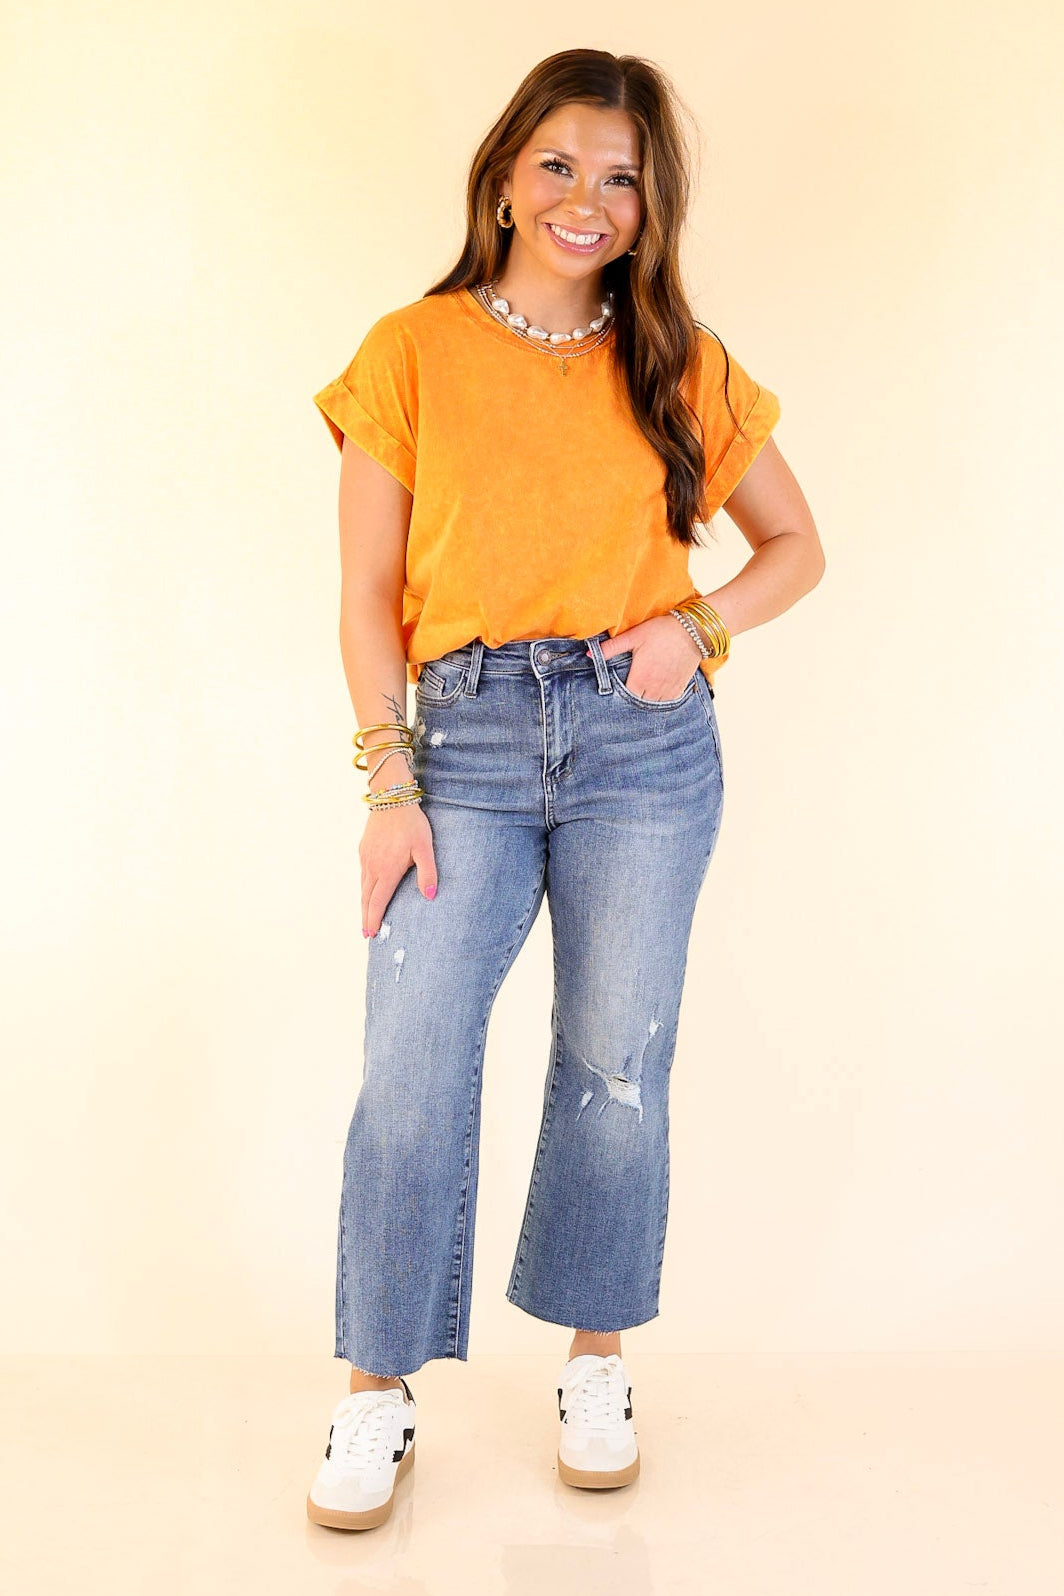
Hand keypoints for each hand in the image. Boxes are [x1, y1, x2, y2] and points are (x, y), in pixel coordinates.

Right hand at [360, 802, 437, 936]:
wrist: (390, 798)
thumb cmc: (411, 824)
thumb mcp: (425, 847)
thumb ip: (428, 872)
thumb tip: (430, 896)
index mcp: (387, 870)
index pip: (378, 902)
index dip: (374, 919)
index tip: (372, 934)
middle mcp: (373, 867)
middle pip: (367, 898)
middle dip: (366, 918)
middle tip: (366, 934)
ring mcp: (366, 858)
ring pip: (363, 887)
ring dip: (364, 904)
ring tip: (366, 917)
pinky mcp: (363, 850)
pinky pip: (363, 875)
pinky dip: (364, 888)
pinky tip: (368, 891)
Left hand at [596, 614, 701, 699]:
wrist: (693, 631)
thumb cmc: (661, 632)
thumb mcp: (633, 637)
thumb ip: (611, 648)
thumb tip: (589, 654)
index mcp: (639, 679)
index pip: (623, 698)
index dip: (618, 696)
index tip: (614, 692)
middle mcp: (653, 689)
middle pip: (637, 704)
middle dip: (631, 700)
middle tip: (627, 691)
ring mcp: (667, 691)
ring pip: (652, 706)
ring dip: (645, 701)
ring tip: (640, 693)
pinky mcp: (679, 689)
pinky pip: (666, 703)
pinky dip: (659, 701)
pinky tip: (654, 693)